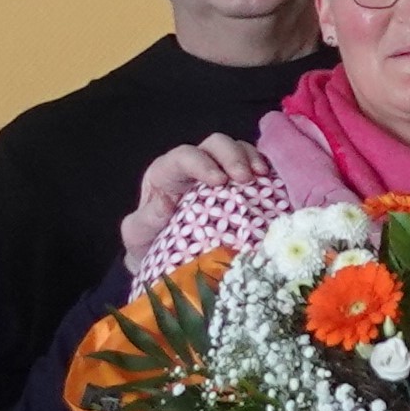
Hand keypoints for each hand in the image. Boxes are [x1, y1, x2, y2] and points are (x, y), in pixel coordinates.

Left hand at [119, 133, 271, 269]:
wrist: (170, 265)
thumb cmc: (150, 246)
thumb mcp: (138, 236)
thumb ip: (145, 220)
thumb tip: (165, 202)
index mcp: (166, 174)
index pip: (183, 156)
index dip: (202, 163)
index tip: (219, 180)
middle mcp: (193, 168)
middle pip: (214, 145)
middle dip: (231, 156)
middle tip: (245, 178)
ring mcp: (219, 173)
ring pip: (237, 149)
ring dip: (251, 159)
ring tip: (261, 177)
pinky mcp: (239, 186)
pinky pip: (254, 167)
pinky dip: (264, 170)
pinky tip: (271, 183)